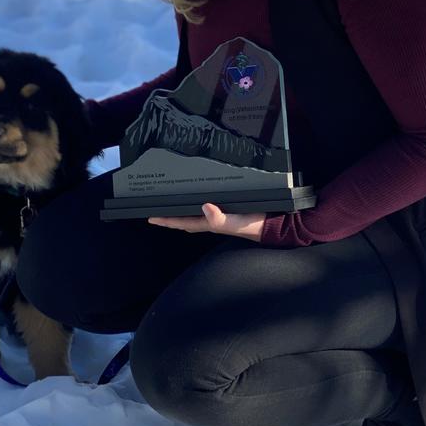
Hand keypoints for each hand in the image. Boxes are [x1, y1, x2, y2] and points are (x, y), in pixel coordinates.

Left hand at [148, 203, 264, 241]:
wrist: (273, 224)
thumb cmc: (255, 225)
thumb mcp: (237, 222)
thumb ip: (220, 218)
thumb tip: (205, 207)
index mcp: (211, 223)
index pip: (183, 222)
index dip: (167, 220)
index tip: (151, 218)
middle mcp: (213, 219)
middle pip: (185, 219)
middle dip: (171, 216)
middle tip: (156, 211)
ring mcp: (220, 215)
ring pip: (195, 214)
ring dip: (182, 211)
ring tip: (170, 206)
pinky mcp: (228, 209)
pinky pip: (207, 207)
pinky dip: (198, 204)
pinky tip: (198, 201)